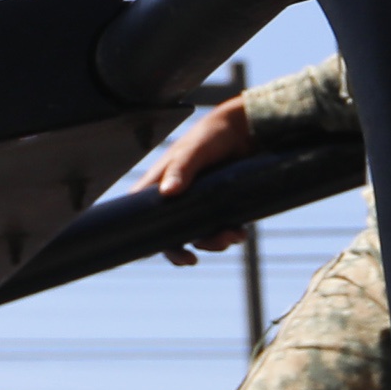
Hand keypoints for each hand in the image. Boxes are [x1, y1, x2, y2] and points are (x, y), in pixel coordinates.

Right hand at [135, 98, 258, 258]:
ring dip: (213, 243)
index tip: (156, 250)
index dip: (144, 235)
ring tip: (231, 235)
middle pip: (171, 233)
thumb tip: (168, 193)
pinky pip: (222, 229)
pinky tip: (240, 232)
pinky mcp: (222, 206)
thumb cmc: (212, 134)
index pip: (143, 213)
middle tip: (192, 259)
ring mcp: (201, 203)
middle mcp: (178, 197)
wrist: (247, 130)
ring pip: (200, 235)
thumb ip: (181, 168)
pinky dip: (231, 235)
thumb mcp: (194, 149)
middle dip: (182, 249)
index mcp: (162, 183)